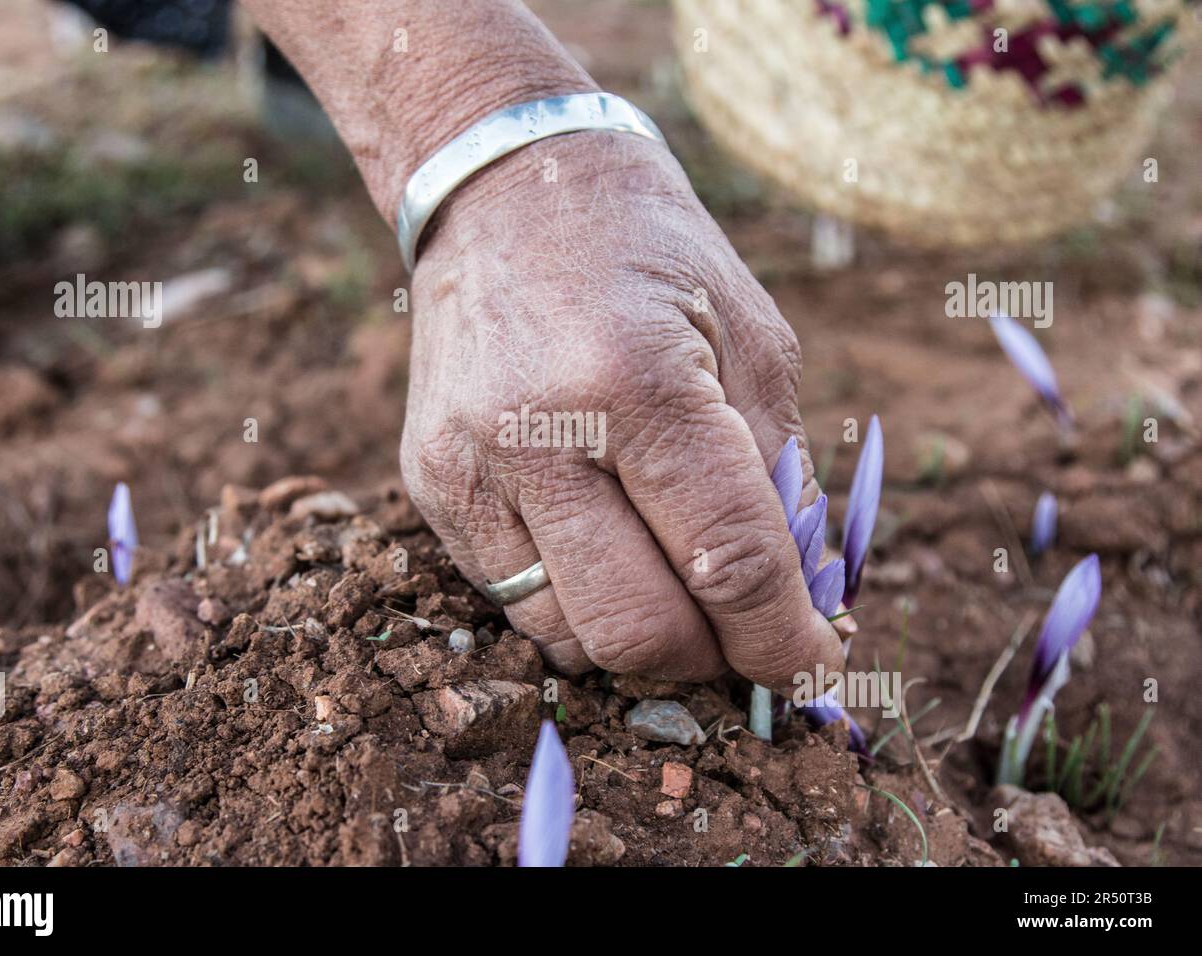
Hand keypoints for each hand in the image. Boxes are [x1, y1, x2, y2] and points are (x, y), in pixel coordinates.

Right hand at [400, 130, 843, 690]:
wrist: (506, 191)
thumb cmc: (650, 255)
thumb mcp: (753, 338)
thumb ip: (779, 477)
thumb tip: (803, 599)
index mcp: (640, 382)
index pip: (727, 559)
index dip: (783, 637)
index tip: (815, 666)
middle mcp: (537, 433)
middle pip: (637, 626)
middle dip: (712, 655)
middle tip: (746, 633)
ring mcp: (468, 466)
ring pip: (567, 635)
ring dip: (641, 638)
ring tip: (675, 586)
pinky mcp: (428, 485)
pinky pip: (513, 600)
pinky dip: (578, 605)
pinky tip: (606, 551)